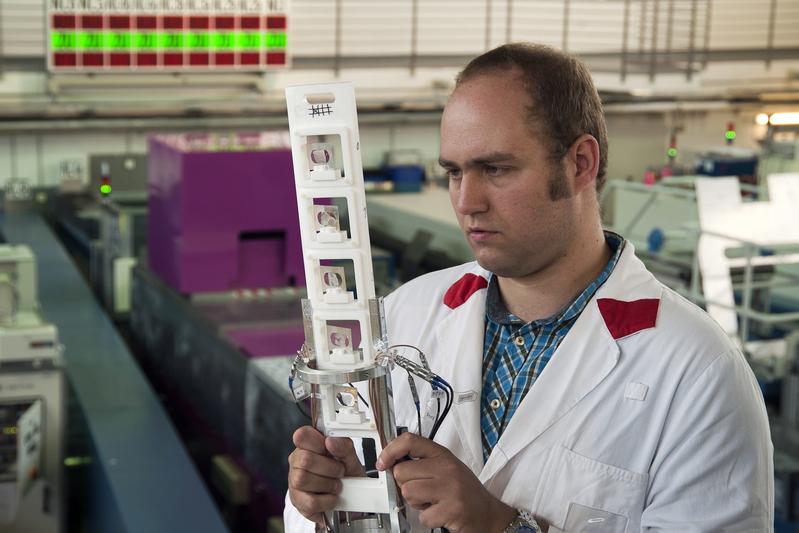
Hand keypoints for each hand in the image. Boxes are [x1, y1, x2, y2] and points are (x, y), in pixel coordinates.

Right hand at [288, 426, 364, 525]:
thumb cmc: (346, 474)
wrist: (351, 498)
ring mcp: (294, 481)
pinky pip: (310, 502)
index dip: (317, 442)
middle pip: (304, 460)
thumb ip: (344, 447)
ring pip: (302, 480)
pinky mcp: (298, 501)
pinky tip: (332, 498)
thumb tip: (331, 441)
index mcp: (308, 445)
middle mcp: (297, 461)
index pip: (302, 435)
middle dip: (329, 468)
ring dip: (328, 484)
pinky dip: (327, 501)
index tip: (330, 448)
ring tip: (336, 485)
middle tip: (340, 472)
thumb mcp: (350, 458)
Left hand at [376, 432, 516, 532]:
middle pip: (401, 472)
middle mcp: (446, 467)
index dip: (390, 451)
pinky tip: (440, 514)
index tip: (383, 463)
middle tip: (422, 492)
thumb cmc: (465, 492)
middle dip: (406, 486)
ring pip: (408, 492)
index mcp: (442, 455)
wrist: (489, 513)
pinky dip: (428, 519)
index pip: (409, 441)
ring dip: (416, 504)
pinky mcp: (452, 509)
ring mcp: (450, 488)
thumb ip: (423, 462)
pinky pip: (422, 516)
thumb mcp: (446, 468)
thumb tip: (392, 462)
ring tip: (432, 502)